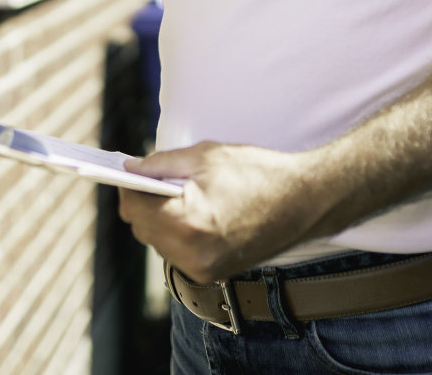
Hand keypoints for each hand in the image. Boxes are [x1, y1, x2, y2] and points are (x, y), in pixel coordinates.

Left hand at [119, 142, 327, 282]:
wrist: (306, 201)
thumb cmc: (258, 173)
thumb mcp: (205, 156)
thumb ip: (160, 164)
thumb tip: (131, 168)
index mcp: (187, 221)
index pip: (134, 206)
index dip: (127, 185)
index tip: (126, 170)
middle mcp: (191, 253)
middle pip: (141, 227)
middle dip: (142, 201)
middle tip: (150, 177)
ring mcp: (203, 269)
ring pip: (158, 242)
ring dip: (159, 217)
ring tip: (175, 193)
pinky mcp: (214, 275)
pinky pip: (178, 252)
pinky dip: (177, 231)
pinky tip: (192, 211)